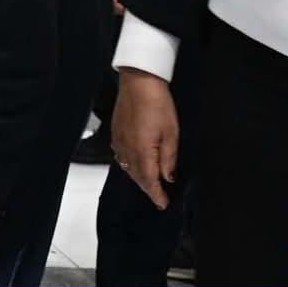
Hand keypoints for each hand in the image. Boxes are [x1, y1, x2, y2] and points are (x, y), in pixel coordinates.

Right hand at [112, 68, 178, 210]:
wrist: (139, 82)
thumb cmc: (158, 105)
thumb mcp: (171, 133)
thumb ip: (169, 158)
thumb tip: (168, 177)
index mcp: (142, 152)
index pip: (149, 181)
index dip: (156, 195)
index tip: (163, 204)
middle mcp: (127, 150)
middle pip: (137, 177)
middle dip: (148, 188)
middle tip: (158, 196)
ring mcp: (119, 141)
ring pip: (128, 168)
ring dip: (138, 177)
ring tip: (148, 182)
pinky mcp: (116, 132)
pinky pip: (121, 156)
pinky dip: (129, 165)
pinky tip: (134, 163)